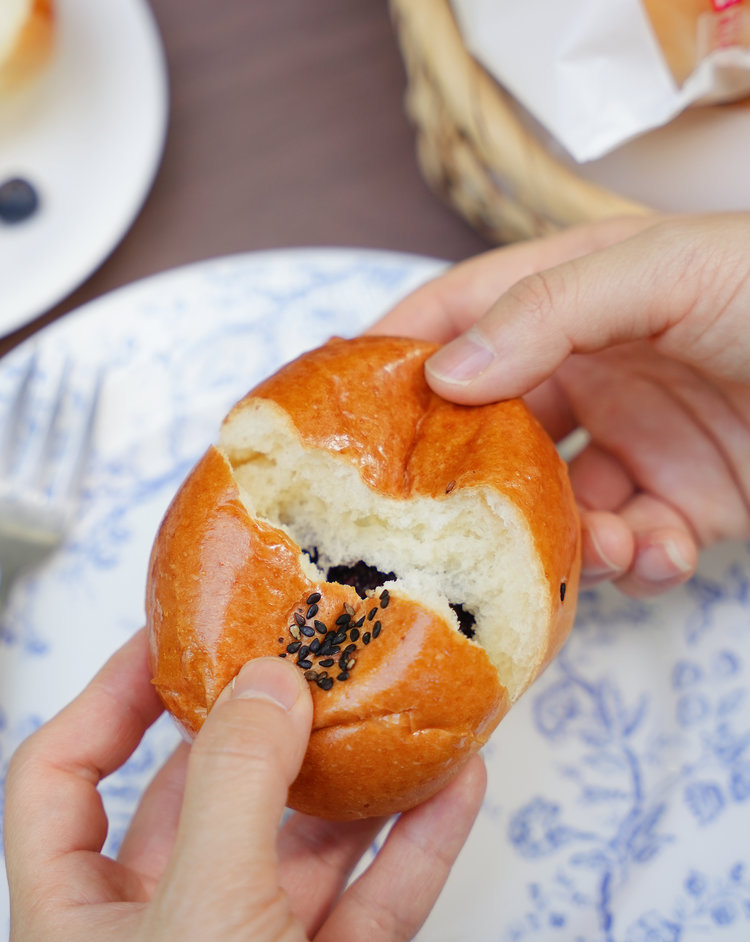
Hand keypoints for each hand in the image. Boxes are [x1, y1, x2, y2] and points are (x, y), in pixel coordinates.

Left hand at [4, 631, 485, 941]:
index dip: (106, 697)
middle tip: (307, 657)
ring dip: (350, 785)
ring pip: (296, 846)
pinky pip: (366, 898)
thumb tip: (264, 681)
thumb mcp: (213, 913)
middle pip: (198, 799)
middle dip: (256, 731)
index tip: (170, 638)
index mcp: (79, 917)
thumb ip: (235, 782)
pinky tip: (455, 787)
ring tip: (397, 708)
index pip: (61, 775)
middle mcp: (156, 933)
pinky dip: (409, 846)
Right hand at [374, 214, 749, 596]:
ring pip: (559, 509)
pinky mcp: (683, 507)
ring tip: (604, 546)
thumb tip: (445, 372)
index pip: (466, 314)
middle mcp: (597, 371)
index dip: (401, 350)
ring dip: (570, 541)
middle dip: (471, 478)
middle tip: (441, 521)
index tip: (340, 398)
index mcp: (582, 295)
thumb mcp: (667, 270)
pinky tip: (664, 551)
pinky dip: (640, 566)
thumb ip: (552, 310)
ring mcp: (637, 442)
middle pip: (496, 430)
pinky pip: (634, 552)